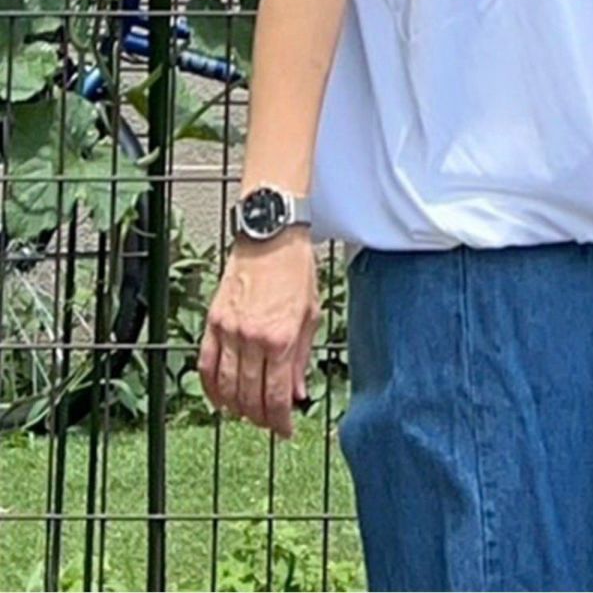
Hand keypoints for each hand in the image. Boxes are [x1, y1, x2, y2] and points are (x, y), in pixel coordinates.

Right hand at [198, 226, 319, 438]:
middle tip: (268, 424)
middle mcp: (253, 338)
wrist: (270, 236)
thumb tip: (297, 394)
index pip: (278, 395)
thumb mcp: (311, 314)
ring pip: (227, 387)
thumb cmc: (295, 269)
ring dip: (237, 408)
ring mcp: (229, 331)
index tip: (285, 431)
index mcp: (282, 337)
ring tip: (247, 415)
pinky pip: (206, 365)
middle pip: (251, 396)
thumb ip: (301, 358)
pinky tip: (219, 398)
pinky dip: (211, 388)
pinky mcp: (212, 322)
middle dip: (261, 417)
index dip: (281, 421)